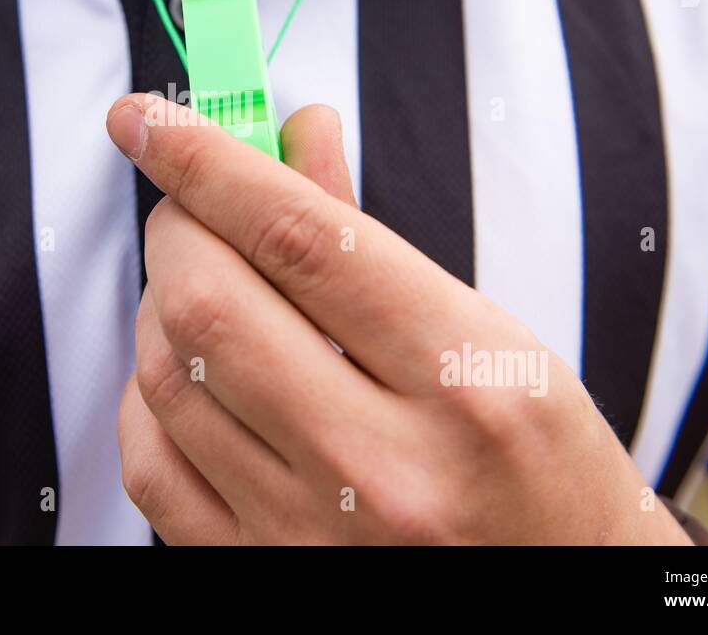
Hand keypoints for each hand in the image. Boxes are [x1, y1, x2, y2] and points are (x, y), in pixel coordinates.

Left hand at [108, 93, 690, 544]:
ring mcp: (312, 535)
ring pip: (166, 377)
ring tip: (206, 288)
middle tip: (191, 209)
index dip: (207, 160)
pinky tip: (190, 373)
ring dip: (161, 305)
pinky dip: (149, 396)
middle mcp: (383, 468)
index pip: (299, 237)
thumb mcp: (490, 338)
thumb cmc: (537, 467)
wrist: (558, 595)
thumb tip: (291, 136)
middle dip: (177, 228)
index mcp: (466, 381)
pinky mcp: (259, 574)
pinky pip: (150, 466)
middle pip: (209, 304)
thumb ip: (371, 236)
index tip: (149, 119)